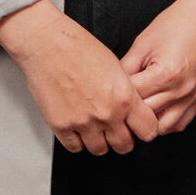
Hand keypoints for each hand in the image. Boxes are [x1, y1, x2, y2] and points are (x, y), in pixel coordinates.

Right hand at [0, 0, 158, 154]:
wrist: (48, 44)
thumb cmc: (78, 48)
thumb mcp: (116, 67)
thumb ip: (126, 92)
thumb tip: (132, 108)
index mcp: (124, 97)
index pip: (148, 130)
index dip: (145, 130)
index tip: (140, 128)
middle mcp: (106, 113)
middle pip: (124, 146)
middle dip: (123, 139)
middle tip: (117, 129)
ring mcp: (83, 122)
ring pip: (100, 150)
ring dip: (100, 141)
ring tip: (95, 127)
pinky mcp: (61, 125)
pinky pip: (75, 147)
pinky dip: (77, 141)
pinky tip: (78, 128)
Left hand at [122, 0, 195, 135]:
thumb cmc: (179, 23)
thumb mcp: (143, 42)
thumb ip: (126, 67)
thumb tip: (111, 84)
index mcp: (165, 74)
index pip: (132, 98)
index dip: (117, 95)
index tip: (109, 91)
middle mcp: (181, 90)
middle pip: (145, 116)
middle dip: (129, 111)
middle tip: (118, 102)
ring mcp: (192, 96)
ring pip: (162, 128)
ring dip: (148, 122)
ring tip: (138, 110)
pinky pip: (180, 124)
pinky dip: (165, 122)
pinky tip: (156, 110)